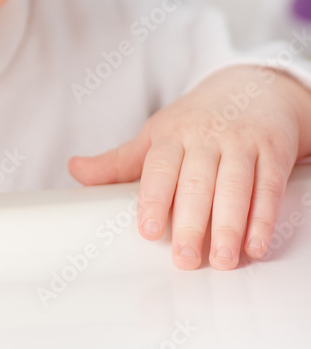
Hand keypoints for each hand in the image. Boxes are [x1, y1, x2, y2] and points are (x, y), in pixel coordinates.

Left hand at [67, 65, 310, 269]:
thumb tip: (75, 171)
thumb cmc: (197, 120)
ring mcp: (241, 143)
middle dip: (190, 220)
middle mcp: (205, 137)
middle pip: (197, 181)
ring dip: (228, 226)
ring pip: (235, 186)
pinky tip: (254, 246)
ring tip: (220, 260)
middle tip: (183, 259)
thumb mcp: (156, 135)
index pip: (159, 168)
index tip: (146, 229)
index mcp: (171, 135)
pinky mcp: (273, 151)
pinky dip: (263, 218)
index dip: (153, 198)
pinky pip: (268, 187)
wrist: (253, 87)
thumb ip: (120, 162)